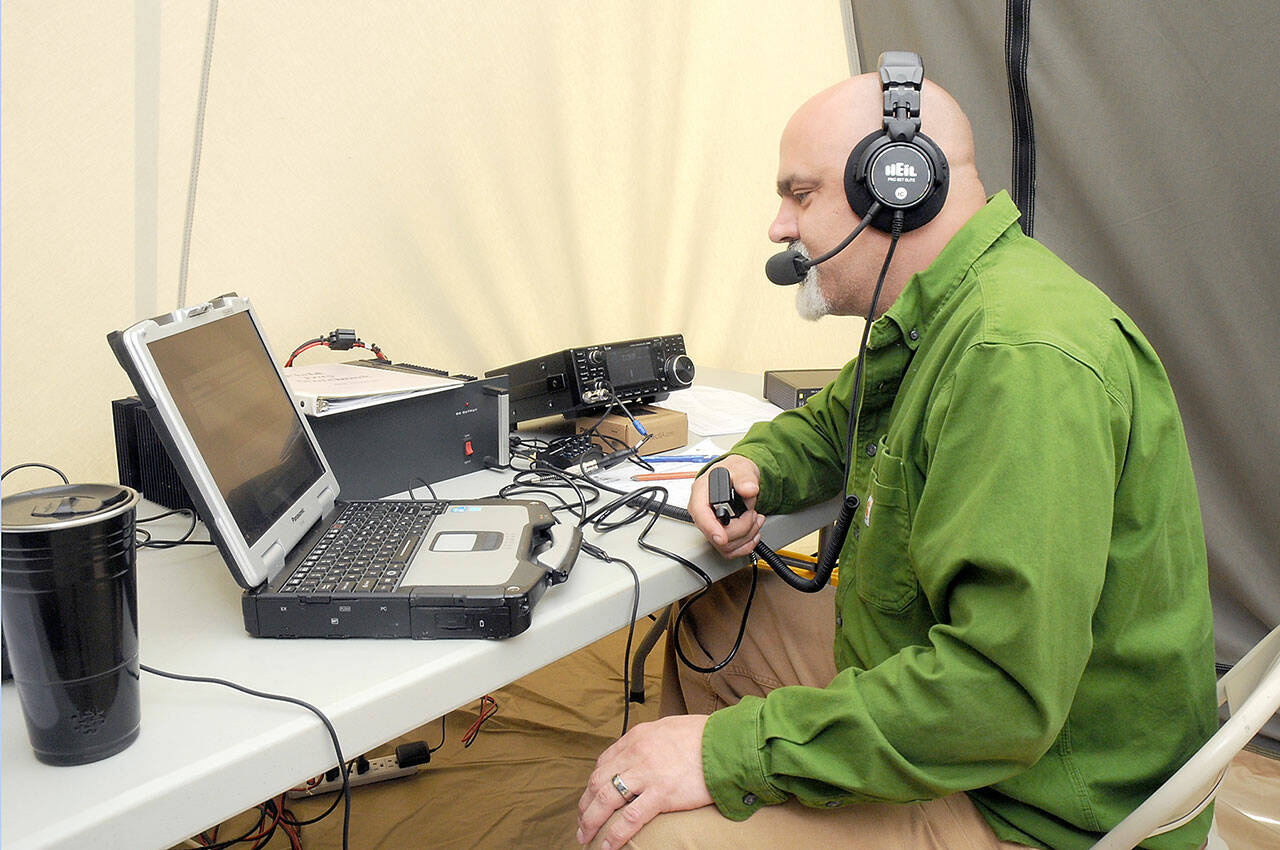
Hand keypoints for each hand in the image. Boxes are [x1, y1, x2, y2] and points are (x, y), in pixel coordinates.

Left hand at [576, 715, 712, 848]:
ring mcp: (647, 774)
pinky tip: (607, 846)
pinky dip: (614, 834)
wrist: (727, 742)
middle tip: (582, 821)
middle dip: (585, 804)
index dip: (595, 783)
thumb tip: (647, 753)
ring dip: (591, 821)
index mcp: (637, 737)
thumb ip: (652, 740)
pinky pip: (630, 818)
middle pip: (598, 781)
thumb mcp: (669, 728)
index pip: (605, 762)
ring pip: (606, 799)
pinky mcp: (662, 794)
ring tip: (585, 837)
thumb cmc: (705, 735)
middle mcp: (636, 753)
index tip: (593, 798)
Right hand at [688, 456, 764, 557]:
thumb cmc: (734, 472)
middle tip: (751, 512)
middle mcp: (702, 512)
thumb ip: (745, 478)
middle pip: (717, 534)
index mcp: (701, 493)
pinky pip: (730, 551)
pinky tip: (753, 530)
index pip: (700, 514)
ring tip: (754, 518)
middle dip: (742, 526)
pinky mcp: (719, 536)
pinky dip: (747, 544)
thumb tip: (749, 489)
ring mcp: (709, 526)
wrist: (738, 478)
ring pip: (726, 546)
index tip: (721, 537)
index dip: (710, 528)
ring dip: (747, 535)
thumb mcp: (742, 468)